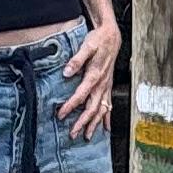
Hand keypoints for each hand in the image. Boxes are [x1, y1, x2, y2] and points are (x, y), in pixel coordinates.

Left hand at [57, 19, 121, 136]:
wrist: (112, 36)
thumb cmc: (99, 40)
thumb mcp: (87, 46)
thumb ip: (76, 60)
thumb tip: (66, 72)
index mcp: (95, 75)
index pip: (81, 95)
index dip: (70, 106)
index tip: (60, 115)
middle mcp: (102, 84)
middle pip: (93, 108)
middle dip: (83, 122)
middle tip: (73, 134)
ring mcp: (106, 86)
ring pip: (102, 110)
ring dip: (95, 124)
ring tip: (88, 136)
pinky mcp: (108, 86)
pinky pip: (109, 105)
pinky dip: (107, 118)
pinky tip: (106, 127)